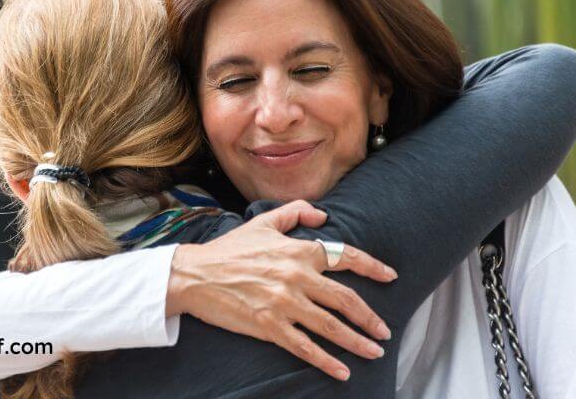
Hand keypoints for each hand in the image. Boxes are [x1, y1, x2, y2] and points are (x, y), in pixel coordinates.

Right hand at [165, 200, 395, 380]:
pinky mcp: (270, 326)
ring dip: (357, 342)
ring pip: (331, 326)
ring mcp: (284, 303)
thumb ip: (296, 213)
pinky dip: (327, 361)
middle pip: (346, 299)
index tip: (390, 277)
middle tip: (385, 332)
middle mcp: (297, 276)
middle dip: (370, 318)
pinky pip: (305, 347)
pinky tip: (343, 372)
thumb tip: (324, 215)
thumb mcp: (262, 222)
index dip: (373, 267)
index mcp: (299, 250)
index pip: (346, 256)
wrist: (194, 274)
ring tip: (374, 352)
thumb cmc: (229, 249)